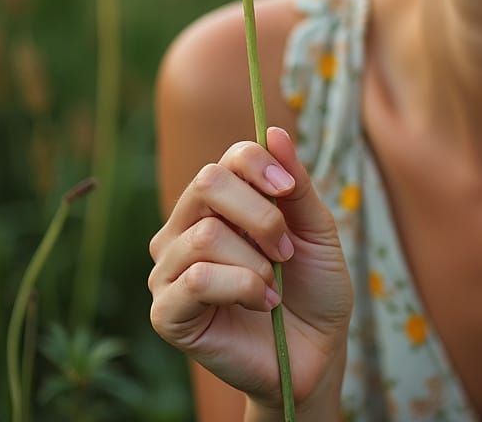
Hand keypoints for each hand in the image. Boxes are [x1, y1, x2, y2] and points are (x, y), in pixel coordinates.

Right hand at [149, 127, 353, 407]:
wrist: (316, 351)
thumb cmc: (315, 286)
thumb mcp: (316, 227)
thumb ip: (295, 183)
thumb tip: (273, 131)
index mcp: (219, 204)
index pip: (227, 160)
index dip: (260, 165)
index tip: (289, 190)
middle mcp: (185, 229)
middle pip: (208, 183)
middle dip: (261, 214)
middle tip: (286, 250)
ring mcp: (169, 270)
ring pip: (205, 235)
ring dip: (256, 260)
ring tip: (275, 285)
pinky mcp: (165, 312)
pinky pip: (195, 280)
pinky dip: (242, 287)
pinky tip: (263, 303)